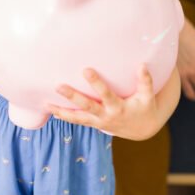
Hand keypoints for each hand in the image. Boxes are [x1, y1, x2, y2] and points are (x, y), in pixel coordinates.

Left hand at [49, 65, 172, 140]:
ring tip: (46, 104)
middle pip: (86, 106)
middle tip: (58, 86)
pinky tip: (52, 111)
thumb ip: (145, 81)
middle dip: (72, 97)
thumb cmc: (144, 108)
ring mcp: (98, 122)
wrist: (142, 129)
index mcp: (118, 107)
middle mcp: (106, 116)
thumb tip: (142, 65)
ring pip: (77, 118)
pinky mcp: (94, 124)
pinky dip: (65, 117)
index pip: (105, 94)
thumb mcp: (148, 96)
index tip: (86, 70)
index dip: (96, 83)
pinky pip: (78, 121)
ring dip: (61, 111)